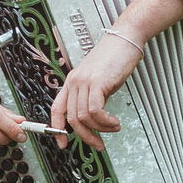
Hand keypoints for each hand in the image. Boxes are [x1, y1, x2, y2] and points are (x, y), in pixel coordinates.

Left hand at [50, 32, 136, 148]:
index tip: (62, 143)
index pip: (57, 108)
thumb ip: (93, 96)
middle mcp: (75, 82)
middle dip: (86, 136)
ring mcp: (84, 82)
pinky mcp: (97, 82)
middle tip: (98, 143)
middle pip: (72, 118)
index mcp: (72, 81)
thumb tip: (95, 116)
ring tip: (112, 128)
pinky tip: (113, 122)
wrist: (125, 39)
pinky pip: (95, 111)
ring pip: (84, 117)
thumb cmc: (115, 56)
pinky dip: (105, 121)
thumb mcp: (99, 79)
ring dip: (100, 129)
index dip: (56, 129)